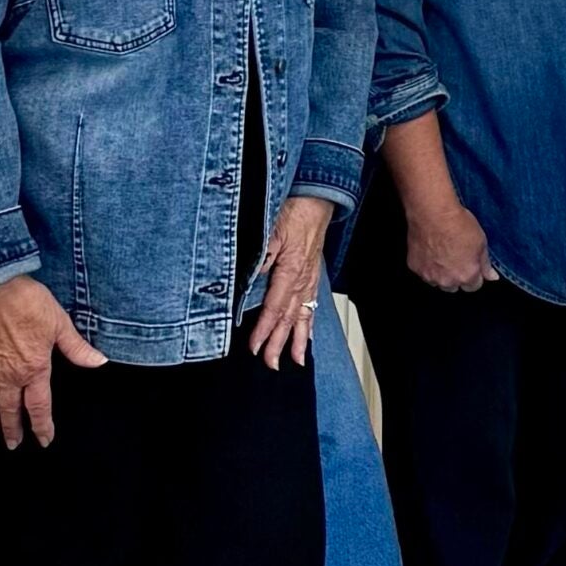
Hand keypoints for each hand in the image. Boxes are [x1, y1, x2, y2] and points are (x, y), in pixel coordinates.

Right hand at [0, 273, 106, 447]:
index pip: (39, 407)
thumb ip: (77, 348)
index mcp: (34, 369)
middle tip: (14, 444)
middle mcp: (10, 375)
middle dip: (13, 430)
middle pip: (11, 411)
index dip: (42, 426)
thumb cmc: (28, 303)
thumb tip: (98, 361)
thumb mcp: (60, 325)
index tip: (43, 440)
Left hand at [250, 196, 335, 368]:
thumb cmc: (294, 213)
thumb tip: (248, 283)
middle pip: (290, 318)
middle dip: (279, 343)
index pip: (275, 307)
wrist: (316, 201)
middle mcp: (302, 280)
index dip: (264, 329)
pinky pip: (311, 305)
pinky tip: (306, 334)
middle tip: (271, 364)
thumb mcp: (270, 232)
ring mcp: (309, 280)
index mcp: (290, 271)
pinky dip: (309, 323)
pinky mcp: (311, 276)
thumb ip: (261, 259)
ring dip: (298, 339)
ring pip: (303, 315)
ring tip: (296, 360)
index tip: (254, 347)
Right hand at [405, 198, 494, 291]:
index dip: (474, 275)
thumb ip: (486, 264)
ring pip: (437, 281)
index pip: (473, 286)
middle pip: (454, 286)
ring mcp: (429, 276)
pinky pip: (423, 272)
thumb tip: (492, 277)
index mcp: (467, 276)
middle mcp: (448, 281)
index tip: (471, 265)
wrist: (433, 213)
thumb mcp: (481, 243)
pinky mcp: (415, 267)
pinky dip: (427, 265)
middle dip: (456, 276)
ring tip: (442, 254)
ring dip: (440, 273)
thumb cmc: (458, 225)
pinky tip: (430, 251)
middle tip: (456, 258)